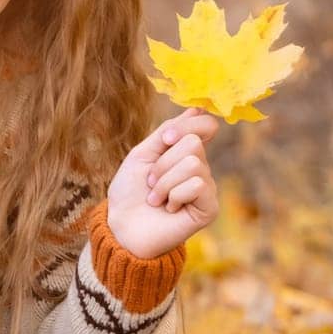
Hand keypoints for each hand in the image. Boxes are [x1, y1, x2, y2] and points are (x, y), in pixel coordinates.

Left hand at [106, 107, 220, 258]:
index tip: (165, 138)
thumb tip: (197, 108)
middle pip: (193, 143)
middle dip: (163, 163)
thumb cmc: (130, 191)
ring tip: (157, 198)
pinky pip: (197, 184)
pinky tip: (170, 209)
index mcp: (185, 152)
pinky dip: (174, 195)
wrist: (123, 225)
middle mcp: (200, 167)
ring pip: (193, 164)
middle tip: (151, 183)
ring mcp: (207, 187)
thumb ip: (168, 132)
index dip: (188, 126)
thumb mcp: (143, 154)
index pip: (206, 125)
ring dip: (164, 182)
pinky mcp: (210, 207)